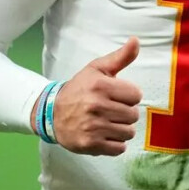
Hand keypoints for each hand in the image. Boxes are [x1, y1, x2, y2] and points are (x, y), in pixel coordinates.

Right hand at [52, 37, 142, 155]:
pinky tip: (104, 135)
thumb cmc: (79, 89)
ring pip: (128, 132)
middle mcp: (96, 106)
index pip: (136, 95)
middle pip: (133, 115)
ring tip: (108, 122)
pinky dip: (115, 144)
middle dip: (125, 113)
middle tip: (111, 110)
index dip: (128, 95)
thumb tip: (136, 41)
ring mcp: (93, 127)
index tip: (117, 96)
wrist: (52, 113)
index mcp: (100, 86)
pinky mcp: (90, 144)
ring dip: (121, 129)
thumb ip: (120, 57)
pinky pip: (119, 148)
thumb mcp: (97, 69)